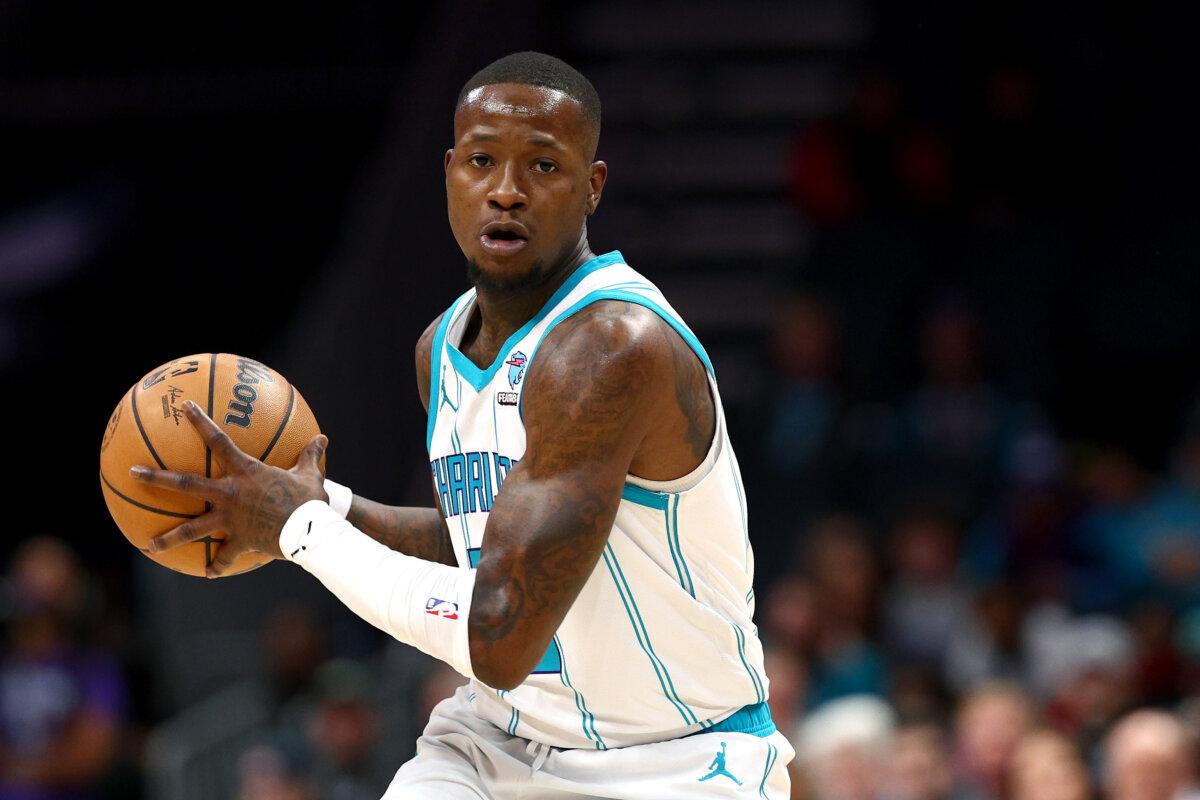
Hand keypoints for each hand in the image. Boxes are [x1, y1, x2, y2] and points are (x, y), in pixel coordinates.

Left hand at [130, 399, 327, 576]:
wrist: (312, 530)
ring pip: (191, 529)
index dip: (201, 421)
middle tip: (132, 473)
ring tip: (147, 546)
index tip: (184, 407)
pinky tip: (208, 573)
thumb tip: (322, 439)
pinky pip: (224, 556)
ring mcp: (231, 520)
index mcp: (246, 472)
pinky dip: (217, 565)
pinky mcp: (239, 541)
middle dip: (156, 479)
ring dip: (167, 537)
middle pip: (186, 484)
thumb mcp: (312, 474)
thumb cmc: (311, 499)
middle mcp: (231, 494)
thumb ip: (311, 456)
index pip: (218, 440)